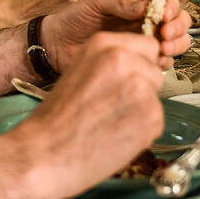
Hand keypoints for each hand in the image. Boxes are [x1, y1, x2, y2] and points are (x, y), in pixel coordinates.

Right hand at [0, 32, 164, 198]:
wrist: (42, 154)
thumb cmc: (55, 120)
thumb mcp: (80, 70)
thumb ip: (110, 64)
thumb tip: (138, 67)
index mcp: (105, 44)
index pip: (147, 45)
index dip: (139, 65)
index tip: (127, 81)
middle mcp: (126, 59)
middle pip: (154, 70)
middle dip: (142, 88)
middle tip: (114, 108)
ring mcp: (141, 87)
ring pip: (156, 96)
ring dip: (142, 110)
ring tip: (112, 124)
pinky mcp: (151, 116)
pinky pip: (157, 121)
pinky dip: (143, 132)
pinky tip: (116, 137)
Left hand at [41, 0, 190, 72]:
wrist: (57, 43)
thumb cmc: (74, 16)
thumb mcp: (96, 0)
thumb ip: (121, 1)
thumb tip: (146, 7)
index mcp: (138, 0)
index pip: (167, 0)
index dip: (172, 7)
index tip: (164, 16)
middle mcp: (144, 19)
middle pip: (178, 21)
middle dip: (178, 27)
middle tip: (165, 34)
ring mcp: (142, 39)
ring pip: (174, 41)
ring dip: (176, 44)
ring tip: (162, 48)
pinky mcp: (137, 58)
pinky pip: (160, 60)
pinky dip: (164, 61)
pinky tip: (154, 60)